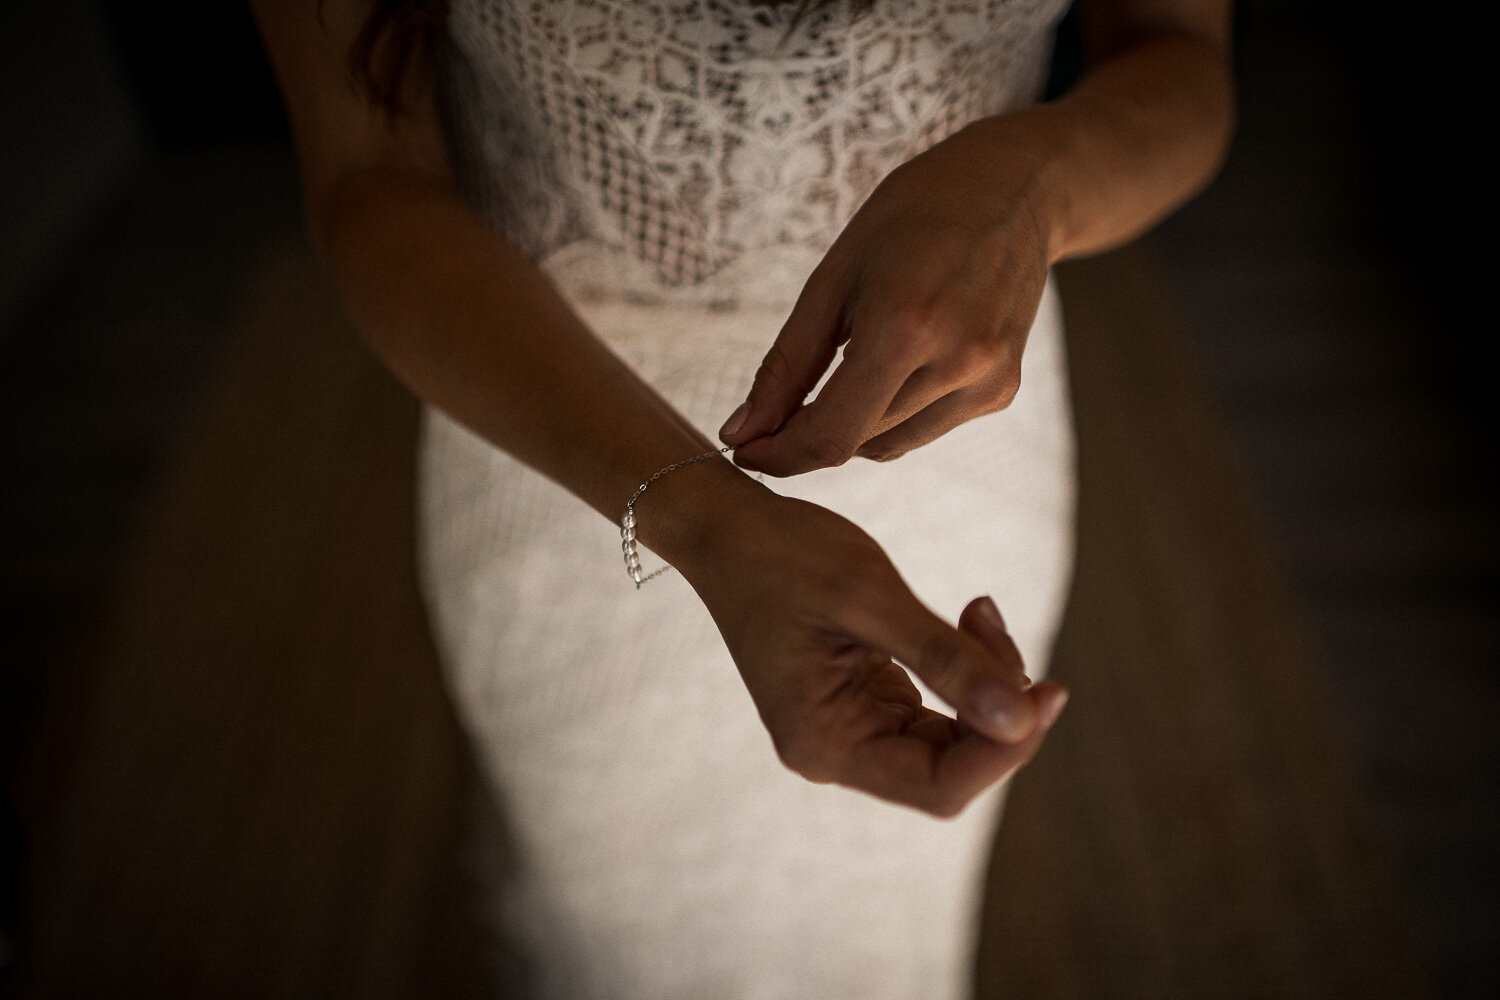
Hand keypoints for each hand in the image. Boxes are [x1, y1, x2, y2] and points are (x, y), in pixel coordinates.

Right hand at [679, 491, 1067, 816]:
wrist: (727, 527)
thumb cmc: (783, 554)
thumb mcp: (868, 597)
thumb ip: (945, 659)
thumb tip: (1022, 717)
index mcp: (823, 743)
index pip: (940, 787)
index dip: (1004, 750)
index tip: (1049, 691)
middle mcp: (835, 751)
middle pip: (951, 768)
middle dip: (997, 706)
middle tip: (997, 622)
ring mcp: (848, 729)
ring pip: (951, 739)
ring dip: (985, 681)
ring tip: (979, 609)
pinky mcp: (862, 701)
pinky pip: (935, 708)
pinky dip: (963, 669)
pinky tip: (966, 618)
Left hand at [719, 117, 1057, 476]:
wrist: (1014, 190)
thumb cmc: (911, 218)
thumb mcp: (833, 279)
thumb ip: (786, 365)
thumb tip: (741, 433)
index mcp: (905, 326)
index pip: (830, 435)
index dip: (779, 456)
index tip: (744, 451)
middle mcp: (957, 362)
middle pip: (855, 443)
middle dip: (804, 437)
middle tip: (773, 413)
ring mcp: (987, 381)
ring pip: (887, 445)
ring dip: (849, 427)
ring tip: (843, 367)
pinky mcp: (1001, 392)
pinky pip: (923, 429)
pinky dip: (890, 414)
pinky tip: (894, 363)